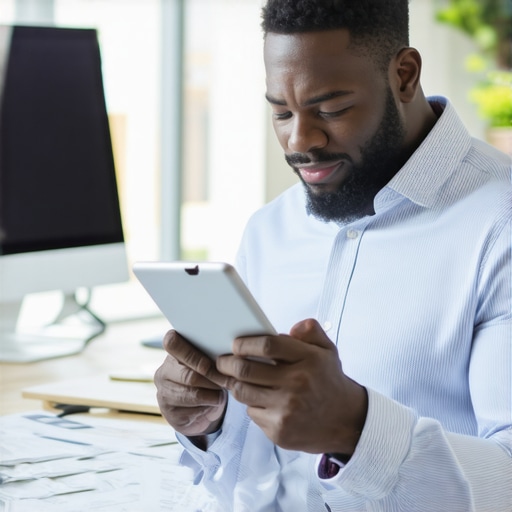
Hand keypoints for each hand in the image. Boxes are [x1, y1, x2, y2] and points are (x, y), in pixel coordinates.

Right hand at [154, 330, 230, 437]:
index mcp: (172, 351)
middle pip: (189, 375)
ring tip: (224, 391)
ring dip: (214, 394)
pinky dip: (209, 406)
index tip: (215, 362)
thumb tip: (230, 357)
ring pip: (194, 394)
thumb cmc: (206, 376)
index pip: (172, 342)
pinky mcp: (169, 413)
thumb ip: (211, 354)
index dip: (193, 354)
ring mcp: (163, 393)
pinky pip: (194, 411)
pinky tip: (214, 402)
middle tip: (230, 381)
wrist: (196, 408)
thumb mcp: (207, 361)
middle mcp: (163, 371)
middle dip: (214, 379)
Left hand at [216, 319, 367, 454]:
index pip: (267, 345)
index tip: (235, 344)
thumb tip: (291, 328)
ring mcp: (287, 410)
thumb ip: (309, 332)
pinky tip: (262, 400)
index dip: (245, 343)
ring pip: (243, 392)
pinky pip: (252, 413)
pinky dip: (253, 404)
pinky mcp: (279, 431)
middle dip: (227, 363)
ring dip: (236, 383)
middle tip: (222, 361)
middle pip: (246, 370)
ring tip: (238, 378)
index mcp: (309, 360)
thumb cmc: (329, 381)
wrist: (346, 422)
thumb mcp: (326, 351)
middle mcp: (297, 385)